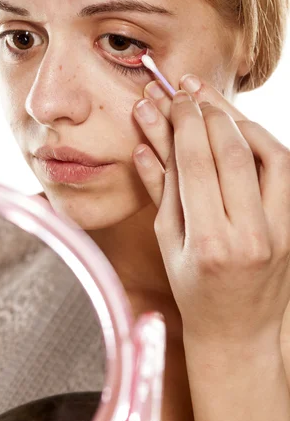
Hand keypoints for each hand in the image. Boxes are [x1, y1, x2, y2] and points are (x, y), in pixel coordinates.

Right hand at [132, 74, 289, 344]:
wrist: (238, 330)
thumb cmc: (193, 289)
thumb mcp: (167, 241)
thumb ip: (159, 186)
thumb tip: (144, 138)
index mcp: (208, 242)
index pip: (196, 162)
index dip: (182, 121)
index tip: (171, 98)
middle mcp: (250, 236)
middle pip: (232, 151)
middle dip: (208, 111)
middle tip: (188, 90)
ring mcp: (281, 231)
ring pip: (270, 154)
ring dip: (241, 120)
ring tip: (214, 104)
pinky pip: (285, 171)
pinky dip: (264, 142)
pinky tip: (241, 128)